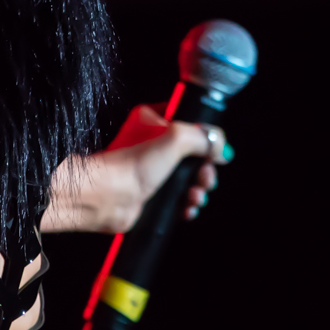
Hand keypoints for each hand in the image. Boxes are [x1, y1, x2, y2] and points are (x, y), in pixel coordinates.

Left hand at [43, 104, 233, 233]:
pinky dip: (188, 205)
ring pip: (190, 178)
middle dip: (206, 169)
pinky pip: (180, 198)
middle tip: (205, 177)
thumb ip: (206, 137)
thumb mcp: (177, 137)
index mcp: (156, 122)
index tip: (212, 149)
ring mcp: (154, 171)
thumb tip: (222, 150)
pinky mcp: (153, 194)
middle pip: (196, 154)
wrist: (107, 198)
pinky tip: (188, 208)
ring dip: (199, 189)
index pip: (191, 123)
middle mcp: (155, 145)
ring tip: (195, 195)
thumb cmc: (132, 165)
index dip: (205, 137)